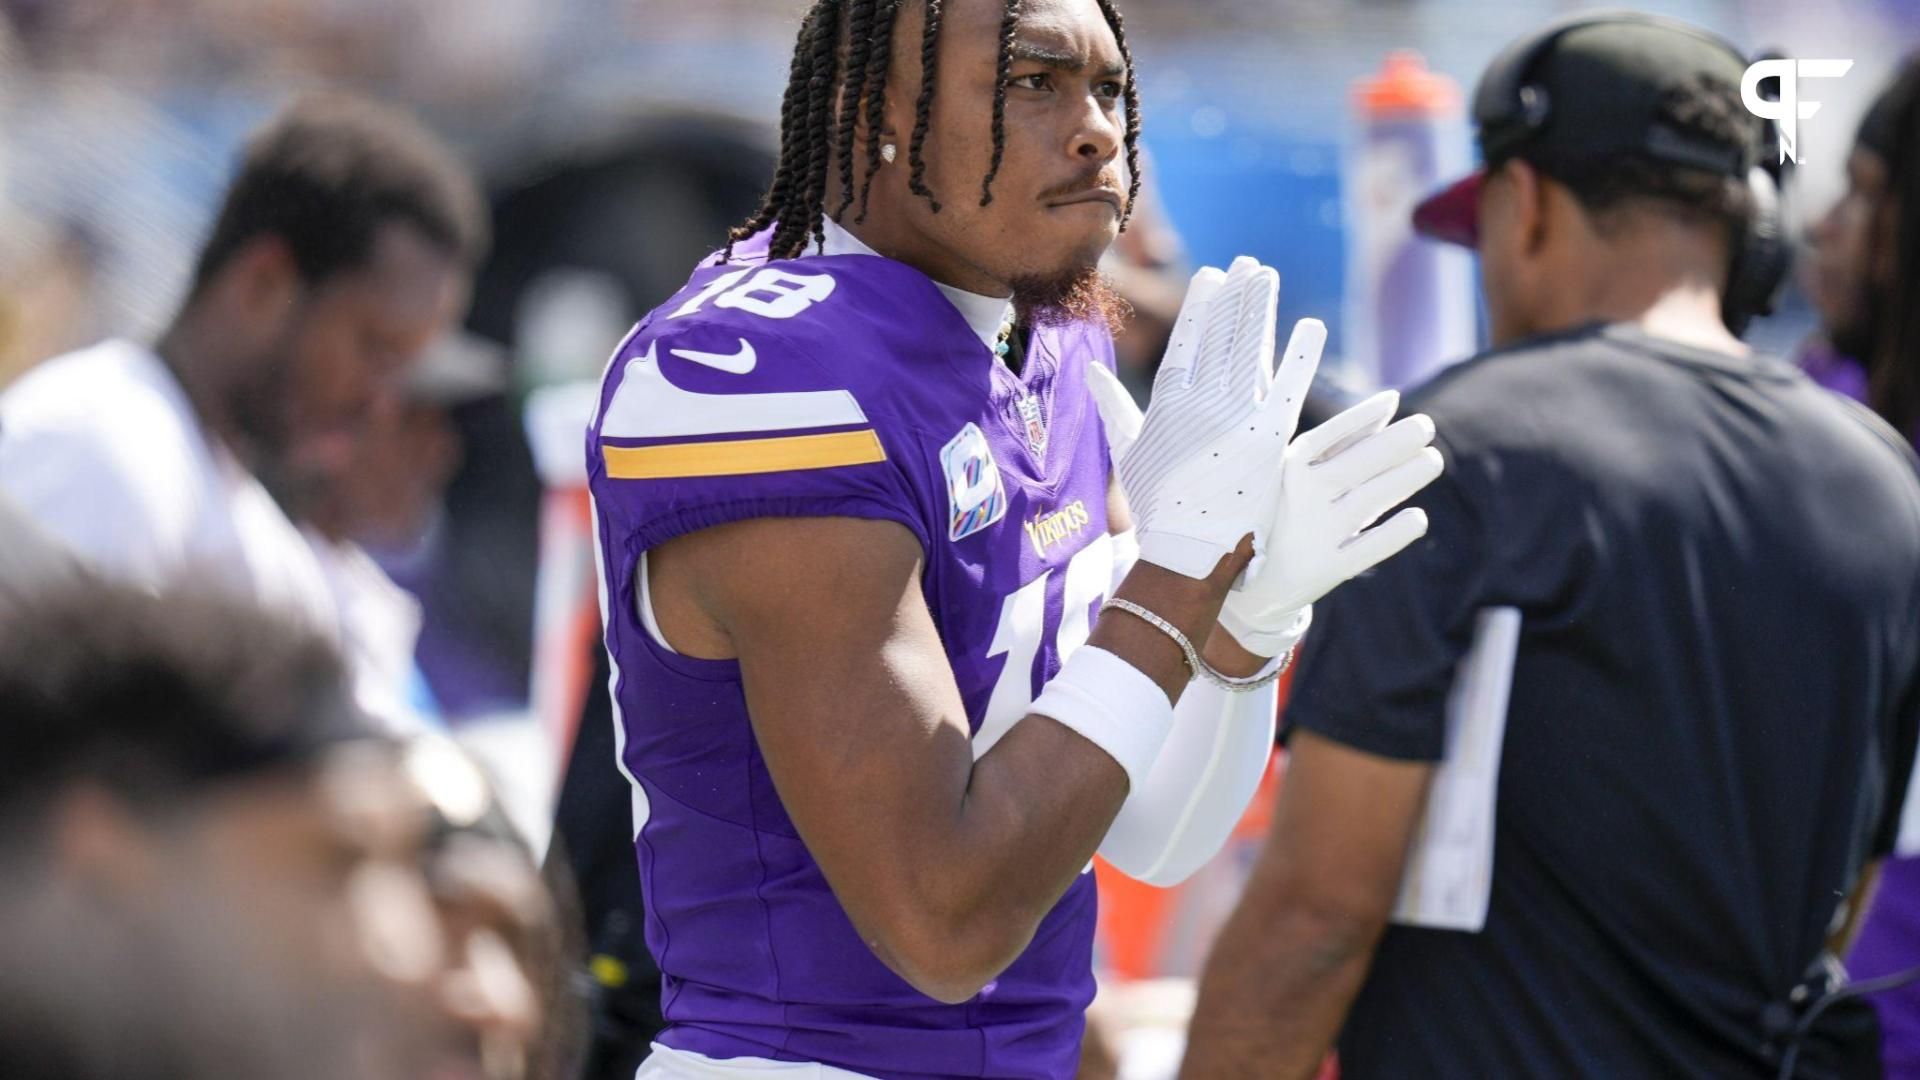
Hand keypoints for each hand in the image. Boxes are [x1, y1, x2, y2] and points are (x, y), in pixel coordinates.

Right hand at [1102, 257, 1310, 579]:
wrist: (1188, 550)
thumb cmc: (1155, 505)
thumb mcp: (1127, 451)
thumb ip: (1113, 405)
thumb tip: (1090, 368)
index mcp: (1167, 404)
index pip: (1187, 340)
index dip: (1201, 304)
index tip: (1212, 274)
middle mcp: (1201, 404)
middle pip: (1221, 336)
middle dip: (1235, 296)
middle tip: (1248, 264)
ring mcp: (1236, 419)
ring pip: (1251, 350)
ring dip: (1261, 309)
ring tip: (1267, 278)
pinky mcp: (1269, 439)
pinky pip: (1290, 387)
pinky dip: (1302, 355)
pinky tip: (1312, 325)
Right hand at [1218, 390, 1442, 654]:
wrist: (1256, 580)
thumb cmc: (1289, 509)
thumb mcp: (1305, 471)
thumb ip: (1347, 438)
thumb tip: (1391, 404)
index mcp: (1288, 470)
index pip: (1328, 436)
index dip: (1361, 417)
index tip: (1393, 400)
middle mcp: (1300, 499)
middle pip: (1355, 465)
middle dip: (1395, 443)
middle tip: (1426, 426)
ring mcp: (1314, 535)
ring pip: (1368, 501)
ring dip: (1405, 478)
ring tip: (1433, 460)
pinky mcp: (1328, 570)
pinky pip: (1368, 550)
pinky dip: (1394, 535)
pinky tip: (1418, 518)